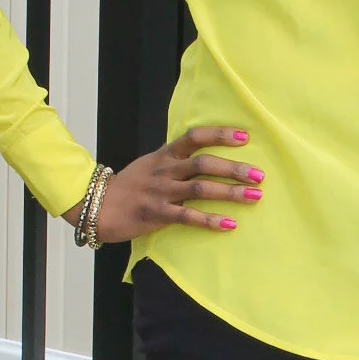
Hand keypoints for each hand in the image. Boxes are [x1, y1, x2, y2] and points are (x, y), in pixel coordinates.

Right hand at [64, 127, 262, 244]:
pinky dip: (210, 221)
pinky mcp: (157, 215)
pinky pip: (188, 217)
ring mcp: (161, 192)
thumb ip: (176, 159)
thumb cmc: (130, 186)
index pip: (195, 137)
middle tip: (259, 175)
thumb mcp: (151, 164)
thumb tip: (208, 155)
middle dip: (234, 168)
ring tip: (254, 197)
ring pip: (200, 189)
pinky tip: (230, 224)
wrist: (98, 206)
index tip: (245, 137)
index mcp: (165, 155)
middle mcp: (165, 170)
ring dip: (230, 193)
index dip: (220, 135)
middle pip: (204, 164)